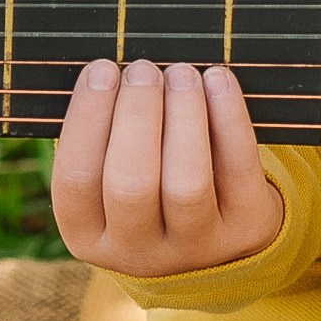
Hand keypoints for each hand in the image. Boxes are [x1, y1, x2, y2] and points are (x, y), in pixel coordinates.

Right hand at [51, 59, 285, 276]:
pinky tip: (218, 80)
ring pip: (187, 182)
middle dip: (137, 115)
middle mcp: (137, 252)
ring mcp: (195, 246)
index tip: (101, 68)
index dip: (87, 118)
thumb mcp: (111, 183)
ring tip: (181, 73)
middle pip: (130, 183)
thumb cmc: (152, 185)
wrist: (222, 242)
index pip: (75, 179)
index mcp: (87, 236)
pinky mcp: (245, 227)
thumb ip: (103, 138)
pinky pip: (238, 169)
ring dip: (183, 116)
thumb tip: (106, 70)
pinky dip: (229, 118)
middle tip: (143, 69)